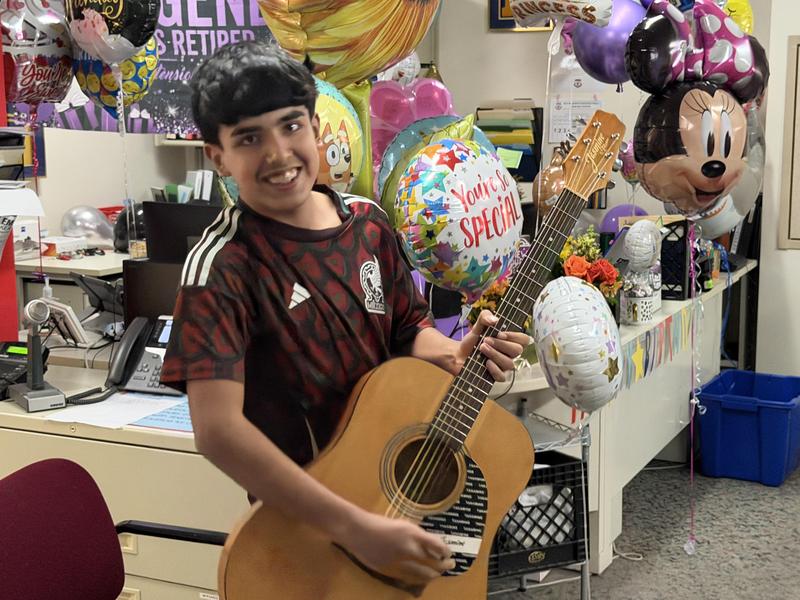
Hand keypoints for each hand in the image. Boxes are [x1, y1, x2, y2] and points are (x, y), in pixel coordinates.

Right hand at [336, 510, 454, 585]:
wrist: (357, 530)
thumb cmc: (378, 522)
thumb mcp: (402, 524)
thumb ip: (416, 534)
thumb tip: (429, 544)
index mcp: (412, 533)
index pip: (437, 546)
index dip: (445, 551)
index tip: (449, 552)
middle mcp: (408, 548)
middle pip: (432, 562)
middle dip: (444, 565)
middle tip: (450, 564)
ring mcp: (398, 562)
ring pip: (422, 574)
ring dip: (433, 574)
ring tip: (438, 573)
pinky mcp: (389, 571)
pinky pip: (408, 577)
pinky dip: (418, 578)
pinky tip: (422, 577)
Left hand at [458, 310, 530, 381]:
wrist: (459, 354)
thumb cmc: (473, 340)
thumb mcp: (478, 325)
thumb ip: (485, 317)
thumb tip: (495, 320)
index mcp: (510, 341)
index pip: (524, 339)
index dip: (515, 336)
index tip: (499, 333)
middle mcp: (510, 354)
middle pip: (517, 350)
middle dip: (501, 344)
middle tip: (486, 340)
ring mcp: (504, 366)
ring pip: (509, 363)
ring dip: (495, 354)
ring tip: (482, 348)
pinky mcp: (496, 376)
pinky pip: (502, 377)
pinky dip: (495, 369)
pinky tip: (486, 363)